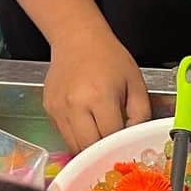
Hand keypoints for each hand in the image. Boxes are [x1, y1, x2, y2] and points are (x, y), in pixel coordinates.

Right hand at [45, 24, 150, 151]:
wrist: (77, 37)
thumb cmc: (108, 57)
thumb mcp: (135, 83)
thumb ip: (141, 113)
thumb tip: (135, 137)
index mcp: (100, 97)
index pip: (111, 137)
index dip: (121, 145)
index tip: (127, 145)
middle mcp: (75, 104)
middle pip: (90, 147)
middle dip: (104, 152)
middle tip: (114, 148)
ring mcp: (59, 108)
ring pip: (74, 145)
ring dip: (89, 148)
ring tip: (101, 137)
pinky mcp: (49, 109)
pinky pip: (64, 134)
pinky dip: (77, 137)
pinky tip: (88, 125)